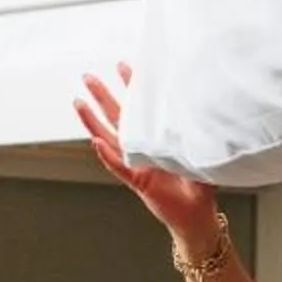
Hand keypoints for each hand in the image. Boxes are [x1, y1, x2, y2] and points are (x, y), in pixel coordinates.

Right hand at [74, 65, 222, 249]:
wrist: (198, 216)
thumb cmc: (200, 187)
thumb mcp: (200, 154)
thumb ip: (197, 135)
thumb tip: (202, 110)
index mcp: (155, 140)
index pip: (140, 109)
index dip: (131, 88)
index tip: (124, 66)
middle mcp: (142, 150)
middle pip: (116, 118)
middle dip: (102, 97)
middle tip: (88, 77)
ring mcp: (136, 164)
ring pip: (108, 138)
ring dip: (93, 121)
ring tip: (79, 103)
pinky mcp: (137, 181)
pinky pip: (118, 166)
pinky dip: (107, 155)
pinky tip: (95, 143)